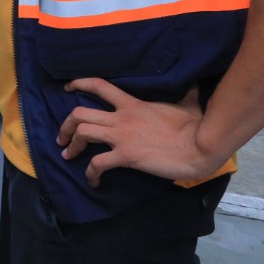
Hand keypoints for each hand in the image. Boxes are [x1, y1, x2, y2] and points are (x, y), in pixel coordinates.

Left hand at [56, 78, 224, 185]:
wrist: (201, 146)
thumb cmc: (195, 126)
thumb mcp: (186, 104)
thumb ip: (184, 93)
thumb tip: (193, 83)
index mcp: (132, 104)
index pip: (99, 86)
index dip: (79, 83)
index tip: (67, 87)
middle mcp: (122, 118)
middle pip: (80, 113)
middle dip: (65, 125)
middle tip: (62, 138)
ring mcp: (122, 137)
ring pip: (83, 133)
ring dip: (71, 145)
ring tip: (68, 156)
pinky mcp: (127, 156)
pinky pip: (98, 164)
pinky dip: (90, 173)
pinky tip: (93, 181)